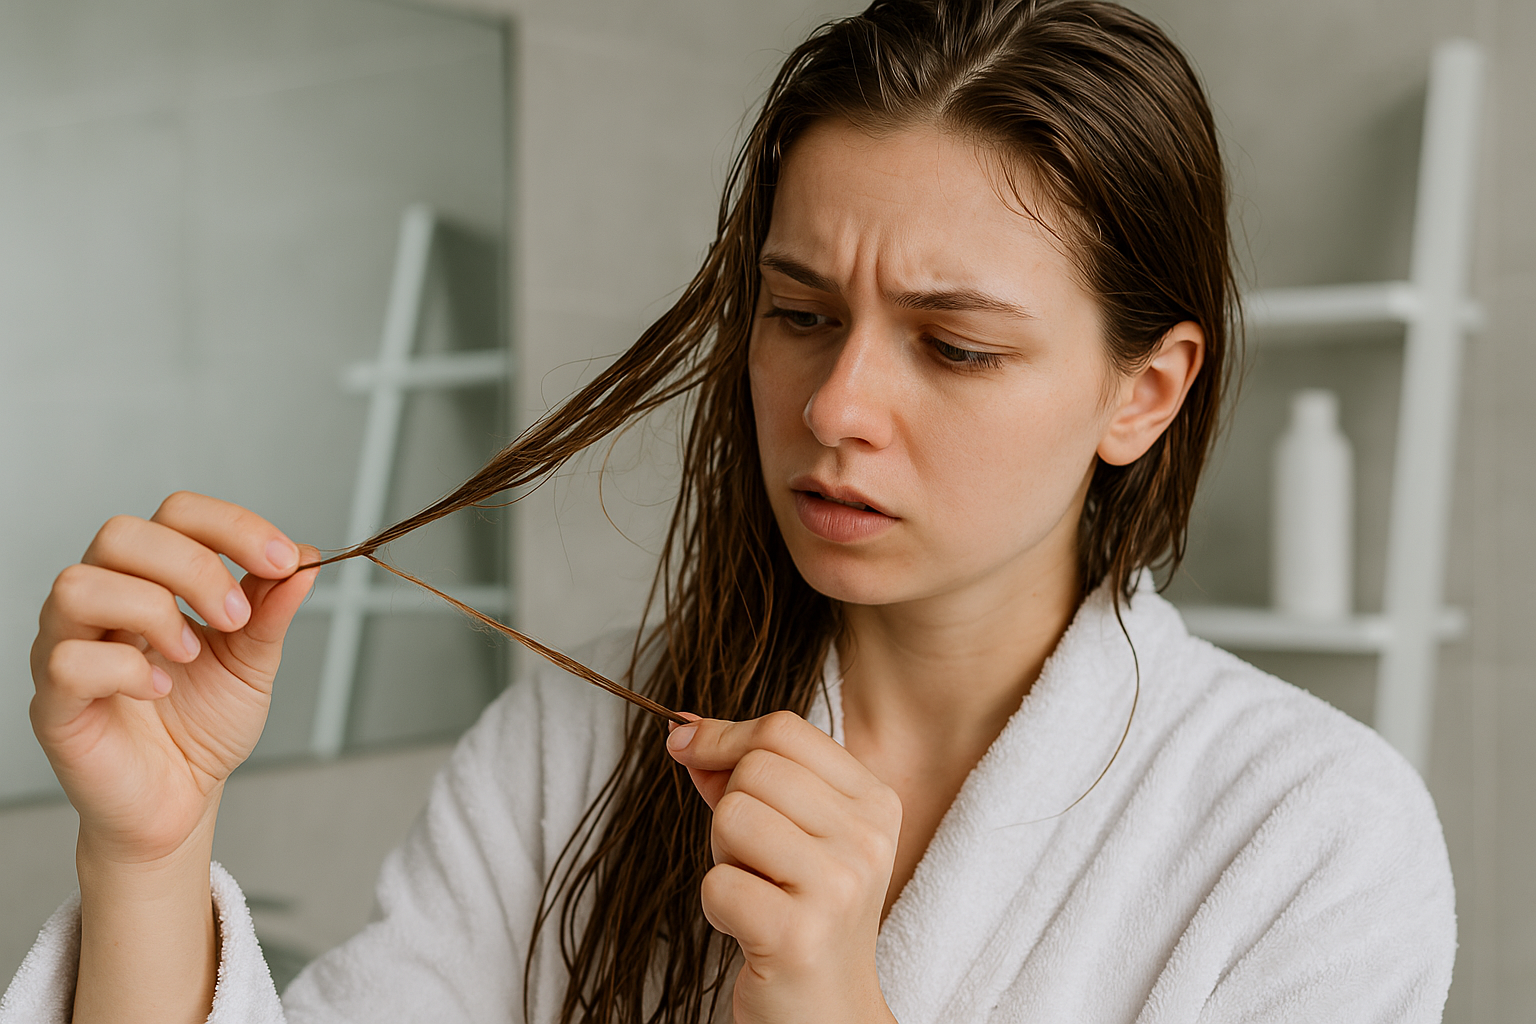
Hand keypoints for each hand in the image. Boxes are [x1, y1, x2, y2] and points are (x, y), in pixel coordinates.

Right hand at [30, 492, 317, 867]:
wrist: (181, 801)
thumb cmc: (204, 726)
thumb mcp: (254, 660)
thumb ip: (272, 608)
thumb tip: (304, 558)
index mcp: (150, 579)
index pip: (176, 514)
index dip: (232, 526)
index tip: (283, 560)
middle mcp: (102, 602)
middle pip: (121, 535)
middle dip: (192, 566)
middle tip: (235, 617)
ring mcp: (68, 648)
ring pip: (79, 585)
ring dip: (152, 610)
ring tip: (192, 654)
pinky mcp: (54, 702)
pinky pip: (67, 660)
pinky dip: (126, 669)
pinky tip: (160, 690)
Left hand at [666, 711, 901, 1023]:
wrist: (829, 1013)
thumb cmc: (802, 915)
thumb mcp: (789, 834)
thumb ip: (743, 776)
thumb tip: (684, 729)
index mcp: (874, 802)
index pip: (783, 730)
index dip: (724, 737)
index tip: (691, 752)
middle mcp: (867, 838)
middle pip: (754, 769)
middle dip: (728, 809)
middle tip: (753, 861)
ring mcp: (839, 887)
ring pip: (732, 816)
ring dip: (723, 858)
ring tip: (756, 893)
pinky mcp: (799, 935)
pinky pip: (718, 884)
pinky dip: (717, 907)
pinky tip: (749, 930)